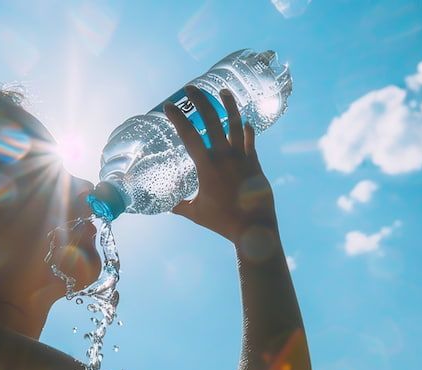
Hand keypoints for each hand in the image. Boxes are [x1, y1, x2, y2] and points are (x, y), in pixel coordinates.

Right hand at [163, 85, 277, 243]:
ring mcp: (242, 157)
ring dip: (229, 105)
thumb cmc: (222, 221)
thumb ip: (180, 206)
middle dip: (200, 101)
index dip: (178, 118)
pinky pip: (250, 141)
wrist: (253, 227)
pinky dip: (247, 130)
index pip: (189, 135)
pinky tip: (245, 123)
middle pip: (212, 120)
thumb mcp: (196, 213)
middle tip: (191, 89)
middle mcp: (224, 156)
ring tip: (223, 91)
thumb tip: (166, 205)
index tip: (169, 106)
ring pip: (235, 123)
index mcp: (207, 166)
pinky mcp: (254, 162)